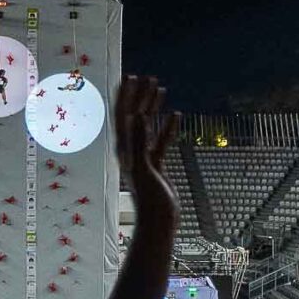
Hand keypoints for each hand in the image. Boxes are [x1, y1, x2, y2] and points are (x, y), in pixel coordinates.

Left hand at [112, 77, 179, 218]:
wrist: (159, 221)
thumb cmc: (150, 199)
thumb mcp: (144, 168)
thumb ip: (140, 142)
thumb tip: (138, 116)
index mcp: (124, 149)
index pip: (122, 115)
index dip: (125, 95)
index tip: (131, 77)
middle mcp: (131, 149)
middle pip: (133, 116)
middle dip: (139, 95)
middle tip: (147, 77)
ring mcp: (143, 156)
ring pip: (147, 125)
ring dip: (151, 106)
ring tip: (159, 88)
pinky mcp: (156, 164)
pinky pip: (161, 140)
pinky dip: (167, 126)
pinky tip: (176, 115)